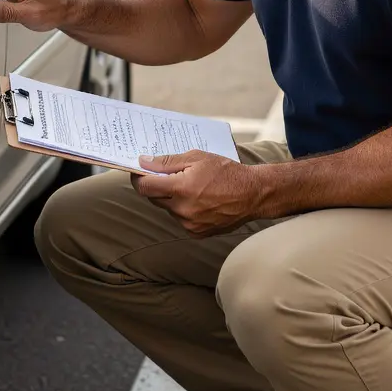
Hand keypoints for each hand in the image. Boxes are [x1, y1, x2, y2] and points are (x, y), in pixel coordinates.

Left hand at [131, 151, 262, 236]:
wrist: (253, 194)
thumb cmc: (226, 172)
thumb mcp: (197, 158)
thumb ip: (167, 162)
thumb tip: (143, 162)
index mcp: (180, 189)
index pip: (144, 187)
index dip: (138, 178)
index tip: (140, 171)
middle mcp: (182, 210)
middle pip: (154, 198)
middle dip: (157, 186)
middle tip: (170, 174)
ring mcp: (189, 224)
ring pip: (168, 209)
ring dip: (172, 198)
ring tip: (191, 187)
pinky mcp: (197, 233)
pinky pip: (181, 220)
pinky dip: (183, 209)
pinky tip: (199, 200)